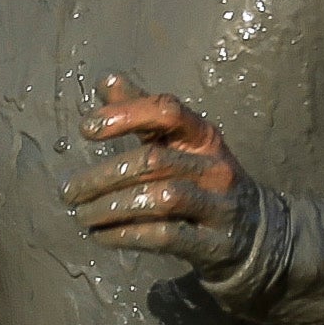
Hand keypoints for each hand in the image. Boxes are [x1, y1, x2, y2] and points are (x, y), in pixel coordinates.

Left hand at [62, 74, 261, 273]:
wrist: (255, 232)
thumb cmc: (202, 179)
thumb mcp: (180, 143)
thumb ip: (143, 112)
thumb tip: (107, 81)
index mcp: (203, 136)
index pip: (167, 111)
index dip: (126, 114)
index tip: (87, 128)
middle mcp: (214, 166)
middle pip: (153, 161)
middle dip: (103, 176)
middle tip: (68, 191)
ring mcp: (217, 206)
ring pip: (161, 198)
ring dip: (112, 207)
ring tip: (81, 216)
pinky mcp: (212, 243)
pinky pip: (165, 236)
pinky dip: (127, 235)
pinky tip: (102, 236)